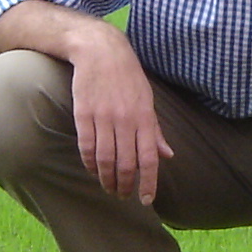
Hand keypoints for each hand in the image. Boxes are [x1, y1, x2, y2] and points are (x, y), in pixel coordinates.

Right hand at [69, 33, 174, 202]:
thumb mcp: (148, 101)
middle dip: (125, 185)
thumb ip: (155, 131)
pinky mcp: (84, 114)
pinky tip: (92, 170)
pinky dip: (89, 163)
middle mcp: (125, 120)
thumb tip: (168, 155)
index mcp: (144, 118)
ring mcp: (103, 117)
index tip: (146, 200)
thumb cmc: (128, 77)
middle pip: (125, 164)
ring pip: (105, 159)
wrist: (101, 51)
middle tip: (123, 195)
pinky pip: (87, 146)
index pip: (148, 159)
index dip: (148, 183)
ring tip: (108, 187)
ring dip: (106, 179)